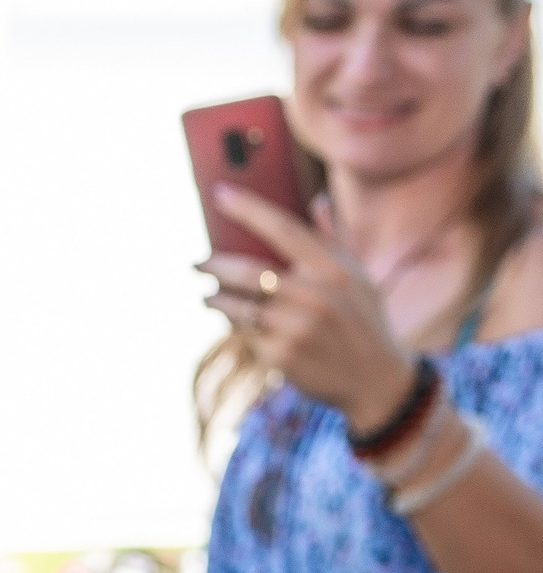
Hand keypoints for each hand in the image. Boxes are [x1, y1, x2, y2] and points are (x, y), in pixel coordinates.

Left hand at [200, 185, 418, 428]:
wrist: (375, 380)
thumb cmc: (363, 319)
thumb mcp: (358, 276)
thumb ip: (334, 238)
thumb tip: (317, 200)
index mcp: (334, 269)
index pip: (282, 228)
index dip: (248, 208)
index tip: (219, 192)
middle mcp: (315, 296)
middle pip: (247, 271)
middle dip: (214, 265)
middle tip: (197, 263)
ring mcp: (297, 329)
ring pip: (238, 306)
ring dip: (215, 298)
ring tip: (209, 295)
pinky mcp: (281, 356)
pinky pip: (243, 333)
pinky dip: (233, 324)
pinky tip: (231, 320)